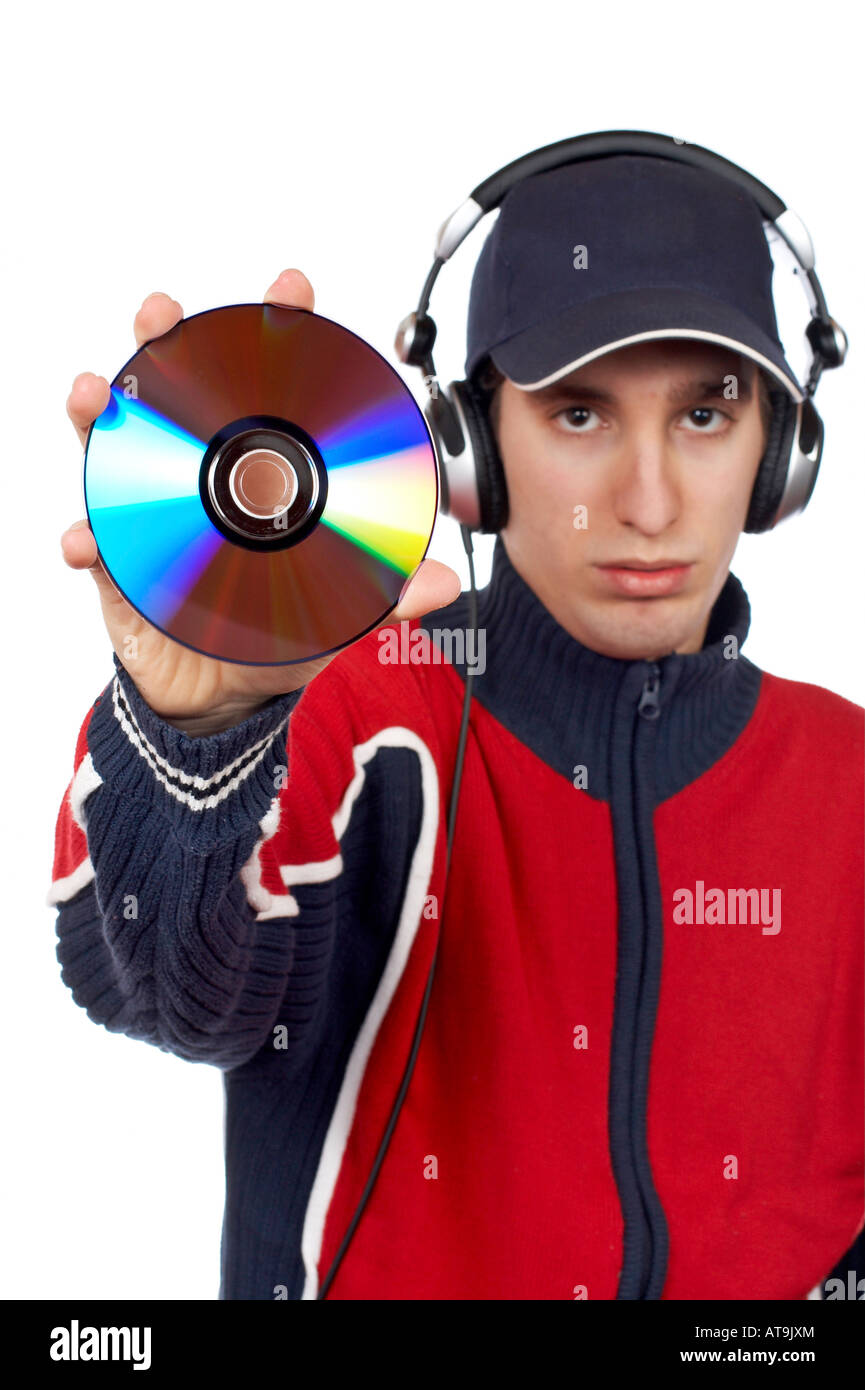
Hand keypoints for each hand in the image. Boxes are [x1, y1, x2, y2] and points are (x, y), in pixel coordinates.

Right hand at [62, 271, 460, 733]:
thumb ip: (388, 595)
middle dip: (166, 342)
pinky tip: (88, 539)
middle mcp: (200, 483)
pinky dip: (86, 538)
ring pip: (117, 448)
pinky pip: (94, 544)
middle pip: (178, 396)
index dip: (276, 334)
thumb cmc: (275, 636)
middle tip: (165, 314)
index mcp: (257, 478)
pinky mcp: (118, 567)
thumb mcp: (336, 612)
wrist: (222, 700)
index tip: (291, 290)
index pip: (268, 392)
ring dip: (102, 413)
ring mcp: (150, 518)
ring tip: (97, 394)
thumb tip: (444, 581)